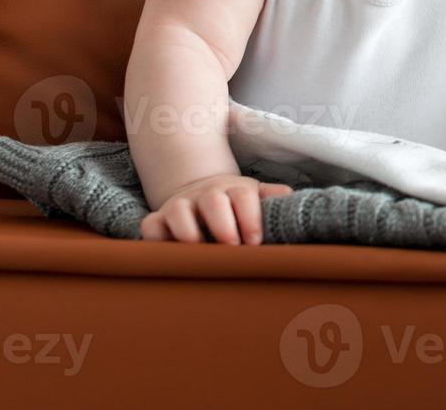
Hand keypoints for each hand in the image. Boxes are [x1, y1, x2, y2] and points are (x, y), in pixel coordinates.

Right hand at [140, 174, 294, 244]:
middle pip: (213, 202)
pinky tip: (171, 256)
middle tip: (232, 248)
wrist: (201, 192)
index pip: (244, 197)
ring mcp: (180, 205)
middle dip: (223, 225)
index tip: (255, 242)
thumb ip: (275, 198)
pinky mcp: (158, 219)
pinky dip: (156, 240)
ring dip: (189, 233)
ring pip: (178, 211)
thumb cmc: (236, 204)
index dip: (251, 219)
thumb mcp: (258, 197)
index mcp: (236, 190)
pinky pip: (150, 227)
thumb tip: (295, 203)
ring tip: (200, 252)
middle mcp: (206, 195)